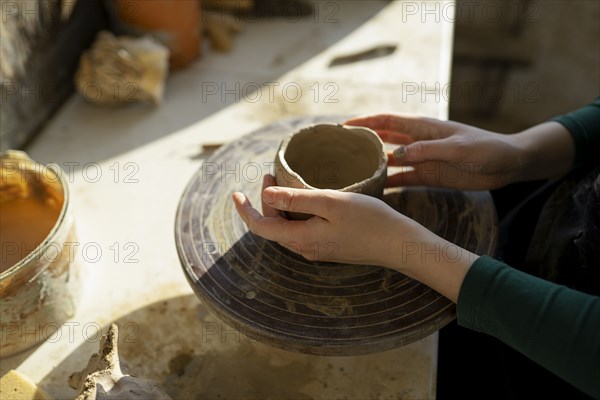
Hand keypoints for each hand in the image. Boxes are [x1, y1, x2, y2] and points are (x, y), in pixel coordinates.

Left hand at [232, 176, 420, 267]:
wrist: (399, 244)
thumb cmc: (370, 221)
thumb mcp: (331, 203)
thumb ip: (297, 199)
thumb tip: (266, 195)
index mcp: (302, 239)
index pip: (261, 228)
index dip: (245, 211)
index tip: (235, 193)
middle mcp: (306, 249)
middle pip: (272, 227)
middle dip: (264, 202)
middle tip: (269, 175)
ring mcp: (318, 250)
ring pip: (286, 229)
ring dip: (279, 207)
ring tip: (281, 183)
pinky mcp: (329, 247)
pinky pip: (301, 231)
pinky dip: (293, 214)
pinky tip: (303, 200)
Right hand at [345, 114, 572, 189]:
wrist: (507, 164)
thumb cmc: (485, 148)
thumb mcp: (457, 148)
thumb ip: (427, 150)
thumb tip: (397, 154)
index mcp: (423, 128)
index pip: (387, 121)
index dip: (365, 121)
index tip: (343, 126)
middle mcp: (417, 142)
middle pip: (383, 139)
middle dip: (362, 141)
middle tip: (339, 150)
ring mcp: (421, 159)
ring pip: (389, 160)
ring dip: (372, 164)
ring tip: (350, 172)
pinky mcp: (427, 175)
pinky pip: (402, 179)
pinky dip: (388, 183)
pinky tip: (373, 190)